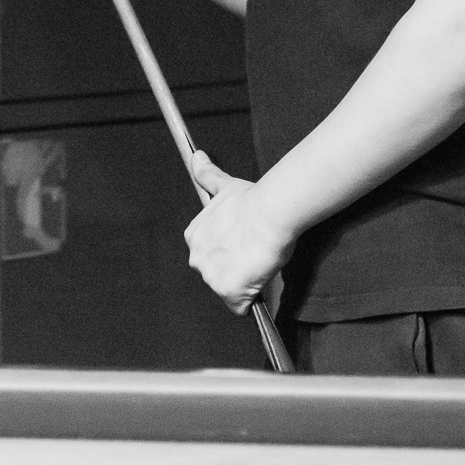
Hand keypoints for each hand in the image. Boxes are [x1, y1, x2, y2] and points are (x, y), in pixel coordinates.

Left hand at [184, 151, 295, 313]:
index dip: (229, 251)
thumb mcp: (225, 185)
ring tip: (259, 263)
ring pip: (228, 290)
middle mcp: (196, 258)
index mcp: (194, 236)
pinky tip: (260, 280)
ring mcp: (211, 277)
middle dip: (234, 269)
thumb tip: (196, 157)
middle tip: (254, 253)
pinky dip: (251, 299)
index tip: (244, 243)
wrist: (271, 212)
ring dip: (244, 282)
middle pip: (216, 274)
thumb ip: (207, 175)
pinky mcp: (228, 293)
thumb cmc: (253, 200)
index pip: (209, 254)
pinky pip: (239, 307)